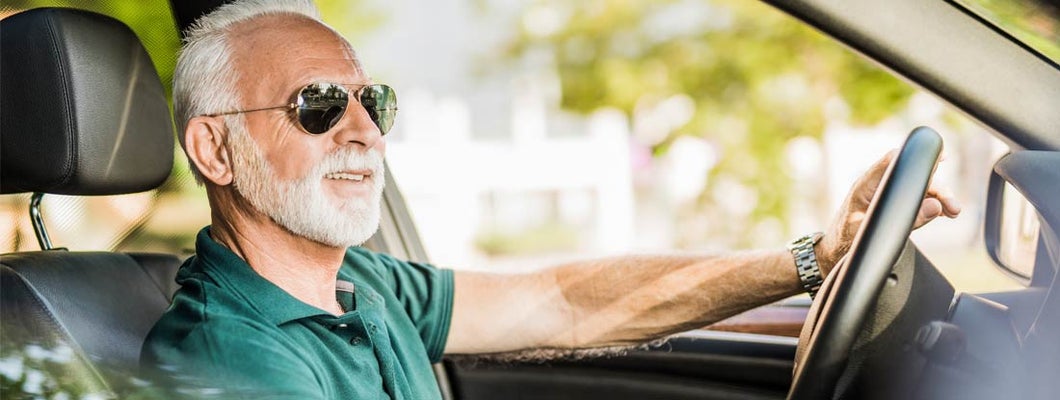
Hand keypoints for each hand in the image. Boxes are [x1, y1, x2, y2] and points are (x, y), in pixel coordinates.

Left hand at [816, 150, 961, 274]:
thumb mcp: (870, 232)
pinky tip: (944, 212)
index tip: (940, 157)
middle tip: (953, 208)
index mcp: (865, 186)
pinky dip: (931, 204)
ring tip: (953, 212)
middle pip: (912, 176)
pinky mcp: (889, 205)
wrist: (833, 253)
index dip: (916, 156)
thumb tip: (934, 207)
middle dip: (936, 188)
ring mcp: (884, 195)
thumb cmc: (845, 241)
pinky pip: (914, 199)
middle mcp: (876, 186)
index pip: (892, 161)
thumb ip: (901, 221)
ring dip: (937, 198)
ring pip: (916, 188)